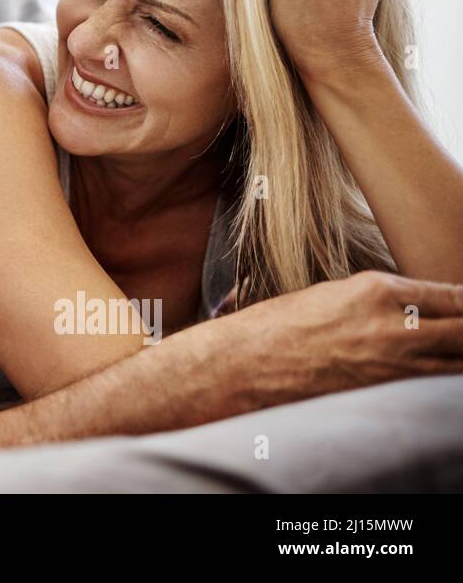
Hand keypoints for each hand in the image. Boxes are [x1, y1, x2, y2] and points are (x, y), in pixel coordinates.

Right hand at [207, 271, 462, 408]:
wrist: (244, 364)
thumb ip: (379, 301)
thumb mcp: (333, 296)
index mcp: (377, 290)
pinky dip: (446, 381)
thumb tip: (416, 311)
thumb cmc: (277, 328)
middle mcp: (393, 325)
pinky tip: (442, 375)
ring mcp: (392, 364)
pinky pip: (435, 387)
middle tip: (462, 332)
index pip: (455, 296)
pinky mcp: (385, 395)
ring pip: (459, 364)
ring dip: (460, 357)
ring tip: (453, 352)